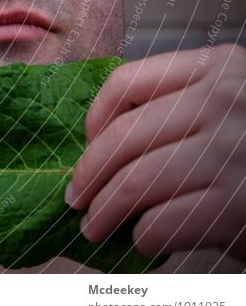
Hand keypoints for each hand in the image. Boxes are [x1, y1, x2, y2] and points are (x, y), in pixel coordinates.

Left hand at [65, 44, 245, 261]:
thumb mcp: (227, 106)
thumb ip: (175, 108)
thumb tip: (96, 143)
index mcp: (215, 66)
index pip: (125, 82)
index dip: (93, 120)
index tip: (86, 148)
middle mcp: (225, 100)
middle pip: (123, 137)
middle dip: (88, 175)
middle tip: (75, 199)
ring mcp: (234, 151)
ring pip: (136, 182)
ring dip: (105, 211)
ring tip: (94, 226)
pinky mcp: (241, 203)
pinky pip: (165, 221)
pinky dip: (144, 236)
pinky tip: (144, 239)